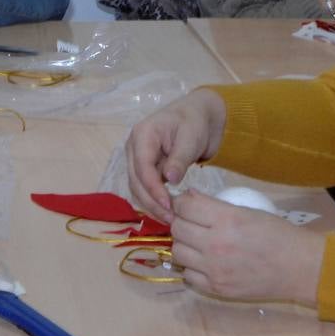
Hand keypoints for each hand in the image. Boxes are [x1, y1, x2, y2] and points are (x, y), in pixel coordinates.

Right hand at [126, 87, 225, 223]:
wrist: (200, 116)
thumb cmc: (195, 122)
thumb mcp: (191, 138)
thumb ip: (179, 158)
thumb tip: (169, 179)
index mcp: (142, 134)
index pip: (142, 166)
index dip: (153, 188)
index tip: (168, 205)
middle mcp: (134, 147)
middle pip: (135, 180)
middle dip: (151, 201)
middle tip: (170, 219)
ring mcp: (138, 158)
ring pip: (137, 187)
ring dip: (151, 204)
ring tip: (170, 218)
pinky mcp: (146, 168)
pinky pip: (145, 187)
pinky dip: (154, 200)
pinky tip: (167, 211)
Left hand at [170, 191, 323, 304]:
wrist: (299, 268)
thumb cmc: (278, 234)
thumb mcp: (248, 210)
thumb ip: (215, 205)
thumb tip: (187, 196)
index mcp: (227, 219)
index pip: (184, 206)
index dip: (180, 202)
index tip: (184, 203)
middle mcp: (216, 244)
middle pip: (177, 229)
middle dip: (180, 222)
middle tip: (191, 222)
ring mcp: (215, 269)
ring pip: (178, 252)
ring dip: (184, 245)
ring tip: (197, 242)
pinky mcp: (217, 288)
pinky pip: (188, 275)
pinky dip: (192, 267)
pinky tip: (204, 262)